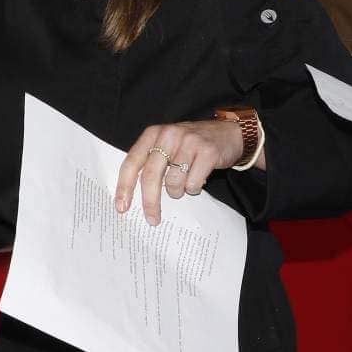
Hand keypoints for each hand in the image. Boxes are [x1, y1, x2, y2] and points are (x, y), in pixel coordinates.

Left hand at [116, 119, 243, 224]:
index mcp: (153, 134)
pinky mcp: (208, 152)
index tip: (122, 207)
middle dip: (149, 201)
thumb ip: (151, 161)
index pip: (132, 162)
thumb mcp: (167, 144)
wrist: (229, 132)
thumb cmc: (192, 144)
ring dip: (177, 192)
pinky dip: (194, 188)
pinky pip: (193, 182)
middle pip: (151, 175)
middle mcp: (169, 135)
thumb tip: (133, 196)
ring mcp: (189, 142)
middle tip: (152, 219)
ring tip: (183, 186)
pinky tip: (198, 180)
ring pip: (173, 181)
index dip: (124, 186)